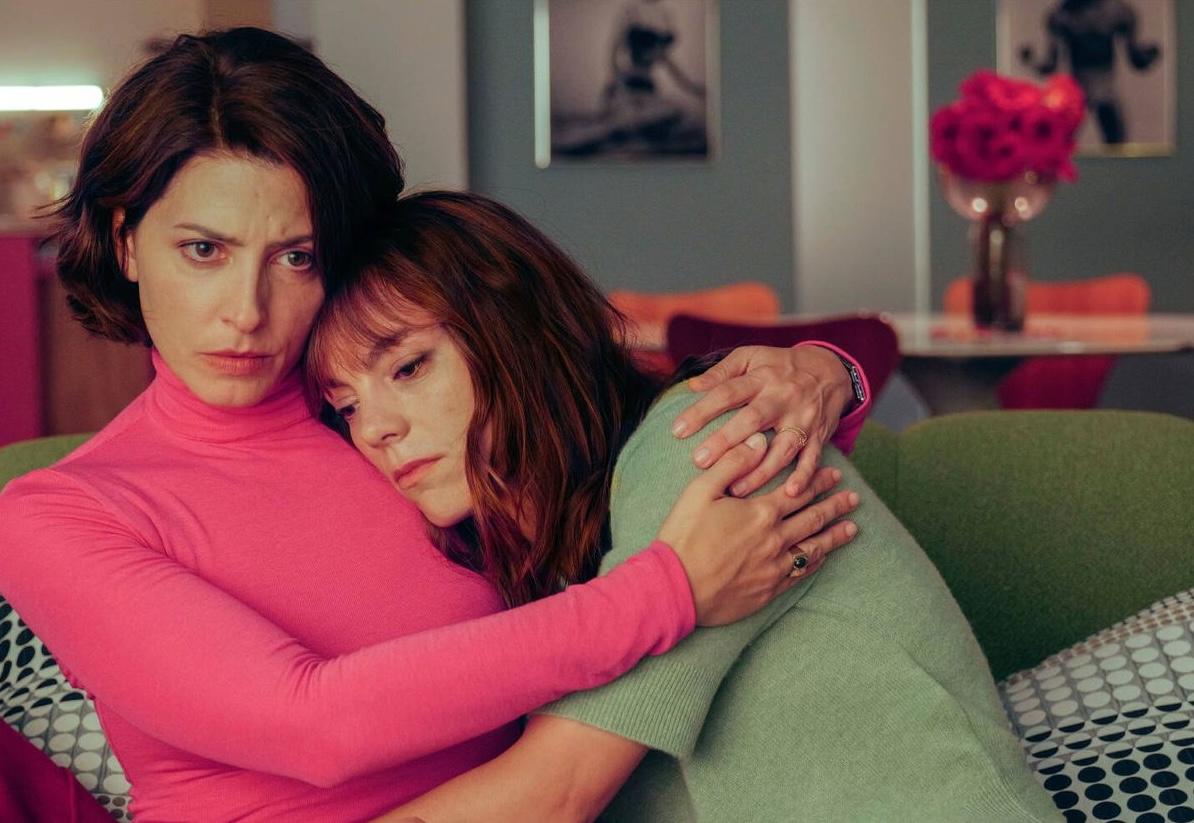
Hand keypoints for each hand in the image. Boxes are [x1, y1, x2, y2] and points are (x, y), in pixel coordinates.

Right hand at [656, 435, 858, 625]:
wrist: (675, 588)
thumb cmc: (684, 536)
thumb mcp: (700, 490)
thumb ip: (733, 463)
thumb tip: (760, 440)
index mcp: (760, 512)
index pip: (798, 492)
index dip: (818, 481)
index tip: (835, 475)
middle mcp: (774, 539)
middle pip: (814, 518)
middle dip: (835, 506)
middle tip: (853, 498)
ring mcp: (774, 567)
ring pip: (814, 547)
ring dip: (834, 535)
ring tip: (852, 528)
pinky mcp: (768, 590)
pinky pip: (801, 573)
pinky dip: (816, 561)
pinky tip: (822, 557)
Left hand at [671, 345, 854, 497]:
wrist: (829, 369)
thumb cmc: (780, 365)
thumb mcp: (751, 356)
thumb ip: (722, 371)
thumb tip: (692, 386)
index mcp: (761, 377)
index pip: (727, 393)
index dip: (702, 410)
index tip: (677, 430)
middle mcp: (781, 397)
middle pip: (752, 420)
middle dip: (726, 441)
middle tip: (700, 461)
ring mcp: (802, 418)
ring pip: (781, 446)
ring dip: (760, 470)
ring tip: (735, 489)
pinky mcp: (818, 435)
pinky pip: (812, 457)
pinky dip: (804, 476)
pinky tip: (789, 493)